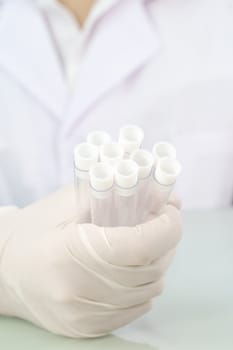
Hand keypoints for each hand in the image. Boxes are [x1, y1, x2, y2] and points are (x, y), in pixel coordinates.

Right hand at [0, 185, 181, 337]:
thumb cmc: (33, 231)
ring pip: (149, 290)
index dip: (166, 227)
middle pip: (149, 269)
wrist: (2, 273)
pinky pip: (137, 308)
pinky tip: (133, 268)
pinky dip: (144, 285)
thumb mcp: (67, 203)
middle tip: (160, 221)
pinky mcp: (88, 329)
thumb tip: (164, 200)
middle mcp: (80, 292)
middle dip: (166, 241)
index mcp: (72, 253)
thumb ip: (115, 196)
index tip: (171, 211)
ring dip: (157, 262)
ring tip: (147, 243)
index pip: (139, 246)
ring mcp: (86, 317)